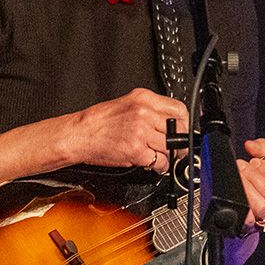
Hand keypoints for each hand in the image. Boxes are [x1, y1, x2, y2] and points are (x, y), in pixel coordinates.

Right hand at [65, 88, 187, 173]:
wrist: (79, 134)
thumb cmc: (98, 121)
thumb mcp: (126, 104)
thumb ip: (149, 109)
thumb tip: (170, 121)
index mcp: (143, 98)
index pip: (179, 109)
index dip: (184, 123)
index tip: (182, 131)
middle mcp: (144, 112)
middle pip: (179, 129)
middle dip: (179, 142)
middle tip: (175, 148)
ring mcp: (141, 131)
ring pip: (171, 147)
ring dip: (168, 156)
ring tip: (160, 157)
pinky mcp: (136, 150)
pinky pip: (161, 161)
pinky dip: (160, 167)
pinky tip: (152, 164)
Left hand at [238, 138, 264, 233]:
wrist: (253, 199)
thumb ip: (263, 148)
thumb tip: (251, 145)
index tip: (256, 161)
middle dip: (254, 177)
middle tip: (242, 166)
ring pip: (262, 207)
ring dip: (247, 189)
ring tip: (239, 176)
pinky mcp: (255, 227)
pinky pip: (249, 220)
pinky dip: (243, 208)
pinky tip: (237, 197)